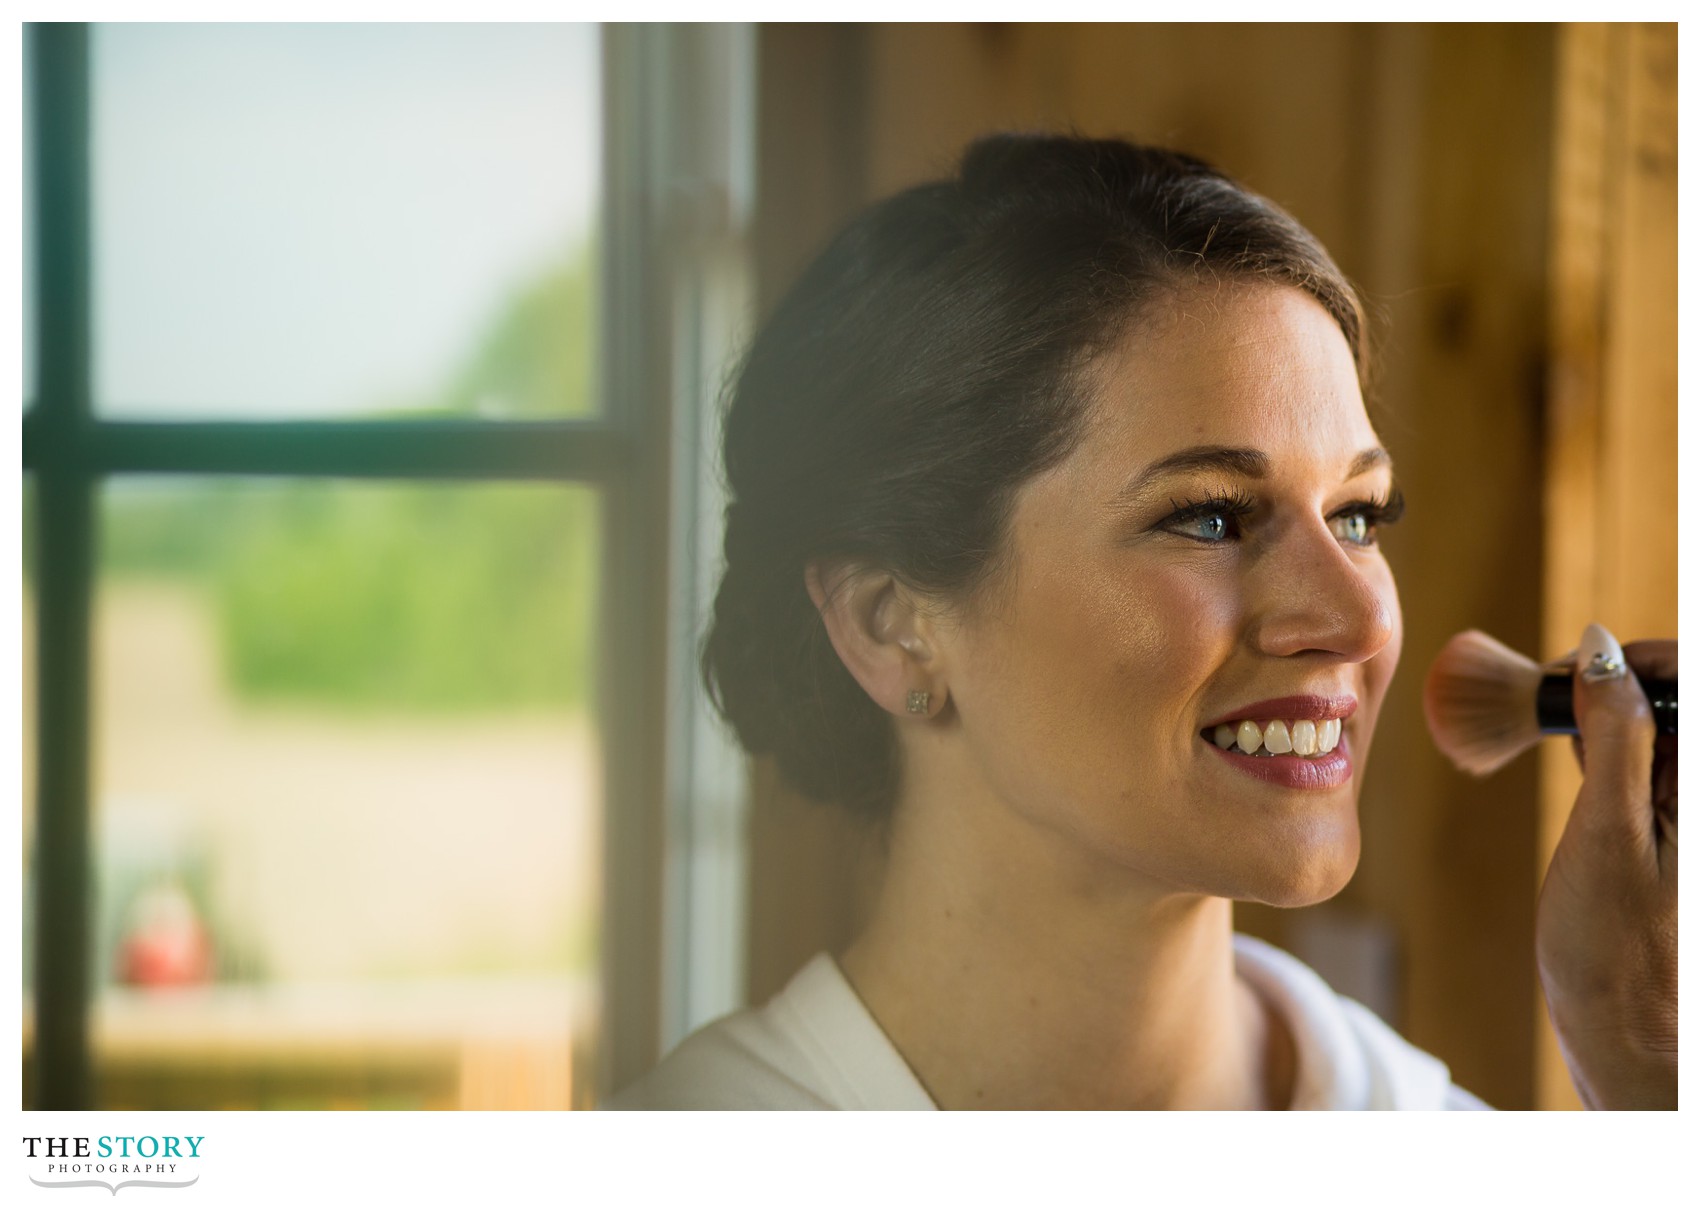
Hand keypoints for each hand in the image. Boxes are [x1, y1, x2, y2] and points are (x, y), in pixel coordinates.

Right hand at [1535, 624, 1675, 1108]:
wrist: (1630, 1040)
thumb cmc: (1618, 953)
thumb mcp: (1605, 832)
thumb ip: (1611, 736)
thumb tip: (1600, 651)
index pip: (1694, 681)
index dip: (1644, 657)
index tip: (1583, 663)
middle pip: (1677, 703)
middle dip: (1619, 681)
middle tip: (1554, 696)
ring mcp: (1693, 818)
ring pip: (1661, 731)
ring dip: (1610, 713)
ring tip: (1555, 729)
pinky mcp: (1680, 833)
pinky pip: (1652, 765)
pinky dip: (1611, 749)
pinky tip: (1576, 764)